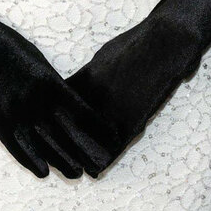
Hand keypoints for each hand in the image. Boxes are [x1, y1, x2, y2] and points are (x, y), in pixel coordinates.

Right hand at [0, 5, 122, 178]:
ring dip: (59, 161)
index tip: (111, 137)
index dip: (97, 126)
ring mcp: (12, 111)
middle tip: (96, 166)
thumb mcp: (38, 62)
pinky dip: (30, 160)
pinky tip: (42, 171)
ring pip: (41, 145)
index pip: (80, 109)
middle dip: (81, 150)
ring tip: (75, 172)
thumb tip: (69, 109)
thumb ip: (52, 86)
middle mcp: (32, 99)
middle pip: (63, 133)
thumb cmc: (10, 47)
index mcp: (47, 80)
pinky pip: (16, 146)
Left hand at [65, 14, 198, 167]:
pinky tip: (97, 167)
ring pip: (92, 139)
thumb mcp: (102, 57)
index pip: (62, 106)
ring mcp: (114, 109)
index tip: (47, 130)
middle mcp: (96, 97)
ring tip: (74, 166)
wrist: (163, 42)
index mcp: (86, 80)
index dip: (55, 120)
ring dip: (84, 152)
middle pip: (73, 126)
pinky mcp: (134, 119)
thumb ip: (88, 77)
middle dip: (64, 140)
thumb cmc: (132, 45)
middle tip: (56, 154)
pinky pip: (116, 144)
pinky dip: (107, 156)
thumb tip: (76, 93)